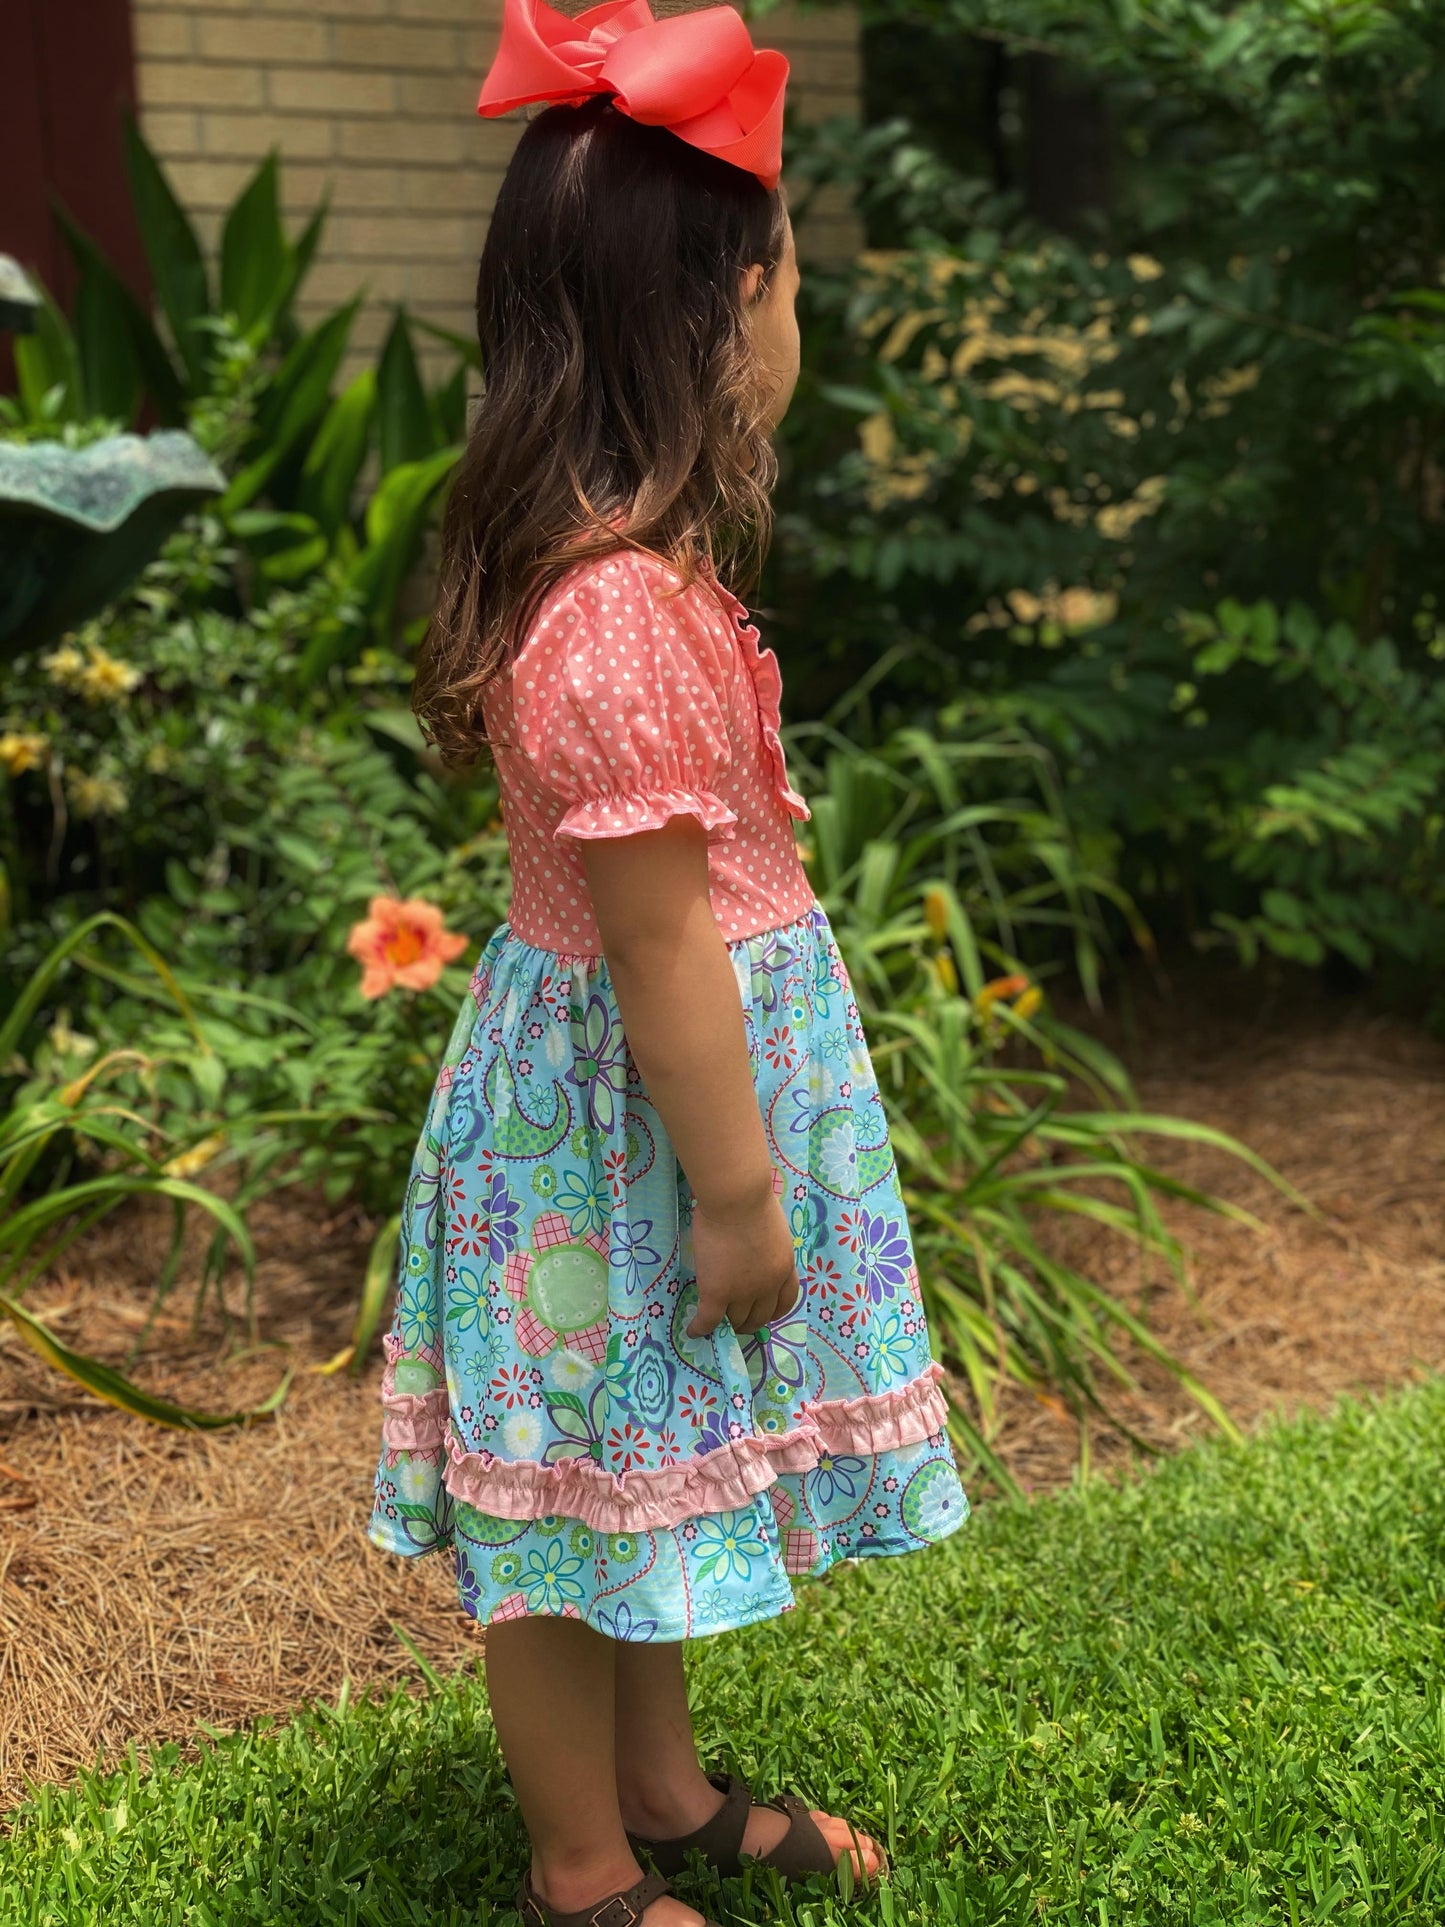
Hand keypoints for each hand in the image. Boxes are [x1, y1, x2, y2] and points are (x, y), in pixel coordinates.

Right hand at [687, 1186, 799, 1337]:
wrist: (736, 1200)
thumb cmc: (751, 1202)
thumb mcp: (773, 1230)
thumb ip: (767, 1247)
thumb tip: (753, 1247)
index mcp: (784, 1267)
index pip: (785, 1301)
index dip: (774, 1312)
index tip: (766, 1314)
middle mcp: (768, 1286)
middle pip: (761, 1316)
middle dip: (750, 1322)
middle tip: (738, 1322)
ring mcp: (743, 1291)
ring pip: (736, 1319)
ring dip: (726, 1324)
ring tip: (715, 1324)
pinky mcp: (718, 1292)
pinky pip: (709, 1319)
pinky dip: (701, 1328)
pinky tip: (693, 1331)